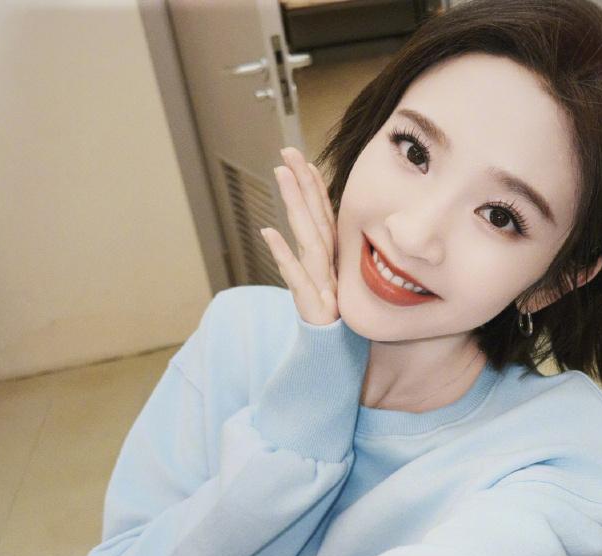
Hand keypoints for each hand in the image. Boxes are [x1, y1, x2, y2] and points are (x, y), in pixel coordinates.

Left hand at [260, 147, 338, 325]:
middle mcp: (329, 267)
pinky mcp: (313, 305)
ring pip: (309, 237)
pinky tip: (269, 232)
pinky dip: (283, 254)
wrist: (332, 359)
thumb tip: (293, 233)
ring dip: (296, 204)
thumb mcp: (323, 287)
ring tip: (282, 175)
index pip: (324, 217)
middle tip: (288, 151)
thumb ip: (314, 260)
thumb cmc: (328, 322)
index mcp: (332, 261)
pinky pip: (295, 276)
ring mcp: (323, 284)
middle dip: (303, 183)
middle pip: (316, 218)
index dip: (314, 187)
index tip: (302, 159)